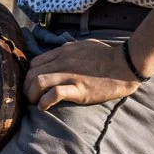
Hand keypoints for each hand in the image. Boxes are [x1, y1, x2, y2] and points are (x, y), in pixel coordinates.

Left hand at [24, 39, 140, 110]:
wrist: (127, 63)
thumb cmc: (107, 55)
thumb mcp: (82, 46)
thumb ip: (67, 51)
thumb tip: (55, 58)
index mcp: (63, 52)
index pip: (34, 63)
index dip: (29, 75)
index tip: (32, 85)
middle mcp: (63, 62)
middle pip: (32, 73)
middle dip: (26, 87)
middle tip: (30, 97)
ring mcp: (71, 75)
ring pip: (39, 82)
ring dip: (32, 95)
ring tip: (35, 103)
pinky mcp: (80, 89)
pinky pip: (54, 94)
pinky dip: (45, 101)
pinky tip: (44, 107)